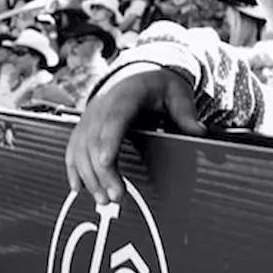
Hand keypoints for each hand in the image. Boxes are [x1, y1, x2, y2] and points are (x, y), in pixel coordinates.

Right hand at [65, 66, 202, 204]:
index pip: (115, 119)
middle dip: (103, 171)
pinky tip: (79, 187)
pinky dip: (73, 168)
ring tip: (104, 199)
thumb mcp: (177, 93)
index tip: (106, 162)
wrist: (138, 73)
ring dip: (89, 175)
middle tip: (116, 196)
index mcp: (126, 95)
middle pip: (95, 140)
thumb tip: (199, 132)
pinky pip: (74, 148)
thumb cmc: (158, 85)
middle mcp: (102, 105)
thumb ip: (185, 113)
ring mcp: (90, 116)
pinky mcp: (84, 127)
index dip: (109, 140)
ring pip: (82, 147)